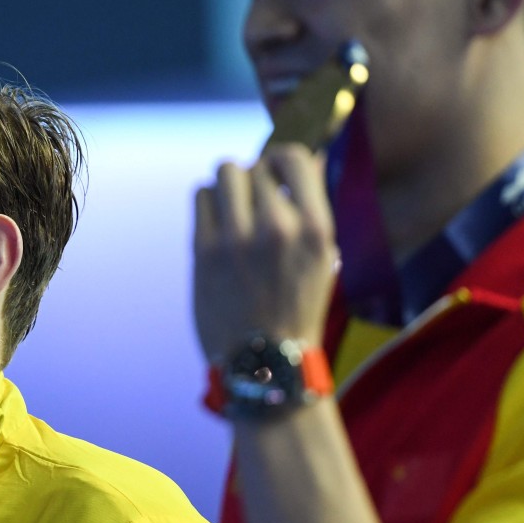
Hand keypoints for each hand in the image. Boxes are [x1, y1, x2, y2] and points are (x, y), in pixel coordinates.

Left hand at [194, 143, 337, 360]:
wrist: (265, 364)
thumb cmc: (296, 309)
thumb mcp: (322, 259)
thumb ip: (308, 211)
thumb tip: (299, 161)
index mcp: (315, 229)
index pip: (293, 158)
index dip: (281, 161)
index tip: (276, 175)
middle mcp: (278, 227)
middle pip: (256, 165)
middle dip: (254, 180)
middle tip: (252, 204)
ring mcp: (238, 238)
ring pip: (225, 172)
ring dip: (229, 185)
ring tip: (233, 208)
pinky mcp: (204, 250)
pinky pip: (201, 196)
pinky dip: (209, 202)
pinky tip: (217, 224)